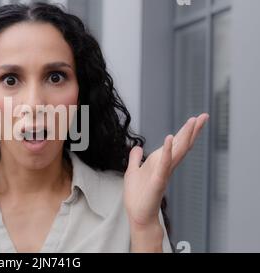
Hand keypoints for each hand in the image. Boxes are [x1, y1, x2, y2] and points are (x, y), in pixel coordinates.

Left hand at [124, 113, 208, 250]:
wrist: (138, 214)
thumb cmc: (138, 195)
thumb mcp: (133, 171)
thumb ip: (136, 159)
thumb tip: (137, 147)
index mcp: (160, 162)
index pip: (176, 144)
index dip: (185, 131)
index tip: (196, 118)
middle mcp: (166, 166)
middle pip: (182, 145)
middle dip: (193, 130)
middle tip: (204, 116)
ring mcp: (164, 173)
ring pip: (178, 152)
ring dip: (185, 136)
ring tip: (193, 121)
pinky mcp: (158, 180)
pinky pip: (164, 164)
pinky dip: (167, 151)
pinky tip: (169, 139)